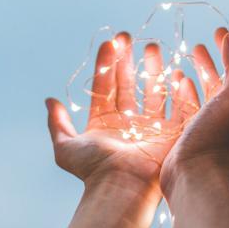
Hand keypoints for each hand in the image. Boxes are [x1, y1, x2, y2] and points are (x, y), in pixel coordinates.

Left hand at [46, 32, 198, 201]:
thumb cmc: (95, 170)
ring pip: (153, 92)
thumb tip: (50, 101)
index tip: (111, 42)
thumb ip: (57, 124)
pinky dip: (179, 92)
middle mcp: (128, 122)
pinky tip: (177, 73)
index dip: (107, 64)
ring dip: (153, 70)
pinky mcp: (171, 134)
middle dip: (129, 61)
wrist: (122, 189)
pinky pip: (177, 109)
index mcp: (105, 122)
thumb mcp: (66, 147)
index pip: (106, 86)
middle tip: (130, 38)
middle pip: (129, 85)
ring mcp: (150, 127)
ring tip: (153, 48)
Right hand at [160, 11, 228, 198]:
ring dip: (206, 66)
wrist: (195, 178)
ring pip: (211, 85)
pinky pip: (193, 100)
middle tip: (217, 31)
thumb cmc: (215, 140)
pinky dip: (188, 86)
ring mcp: (213, 119)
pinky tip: (179, 78)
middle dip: (226, 48)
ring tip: (196, 49)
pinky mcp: (194, 127)